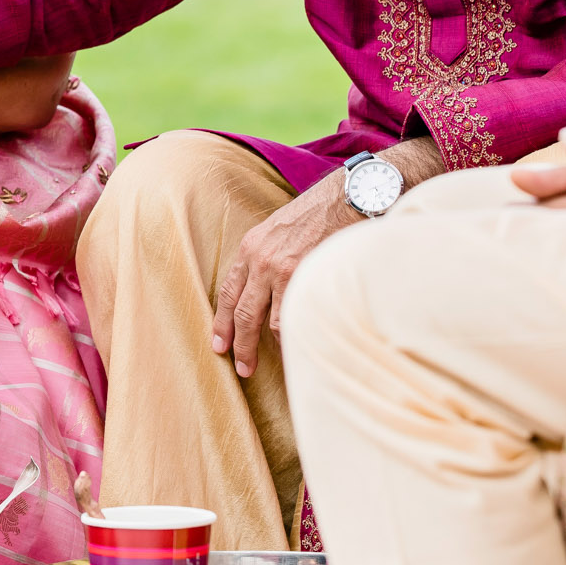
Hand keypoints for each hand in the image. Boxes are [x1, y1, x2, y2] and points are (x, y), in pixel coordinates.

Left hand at [209, 177, 362, 377]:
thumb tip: (262, 290)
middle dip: (240, 344)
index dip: (222, 321)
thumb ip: (265, 257)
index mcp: (250, 248)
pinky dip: (296, 337)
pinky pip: (298, 317)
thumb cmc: (316, 213)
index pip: (228, 292)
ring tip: (270, 367)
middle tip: (241, 367)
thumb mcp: (276, 230)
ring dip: (270, 348)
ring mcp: (285, 272)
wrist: (346, 197)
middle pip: (243, 314)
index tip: (219, 344)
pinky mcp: (310, 278)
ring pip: (273, 323)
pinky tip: (298, 350)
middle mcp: (262, 261)